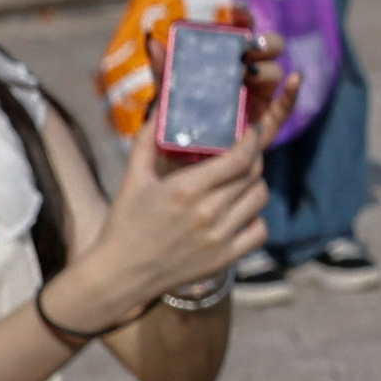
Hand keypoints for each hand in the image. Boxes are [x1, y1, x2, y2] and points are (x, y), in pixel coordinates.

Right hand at [68, 123, 270, 319]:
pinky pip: (260, 230)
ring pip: (259, 200)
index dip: (252, 141)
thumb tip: (161, 106)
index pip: (239, 158)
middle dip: (252, 159)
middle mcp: (208, 213)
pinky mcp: (227, 258)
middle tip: (243, 153)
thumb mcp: (132, 177)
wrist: (121, 274)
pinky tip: (239, 212)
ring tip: (240, 181)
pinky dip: (255, 218)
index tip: (251, 131)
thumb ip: (148, 140)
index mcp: (186, 190)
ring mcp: (220, 238)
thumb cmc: (125, 223)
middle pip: (253, 176)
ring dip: (254, 186)